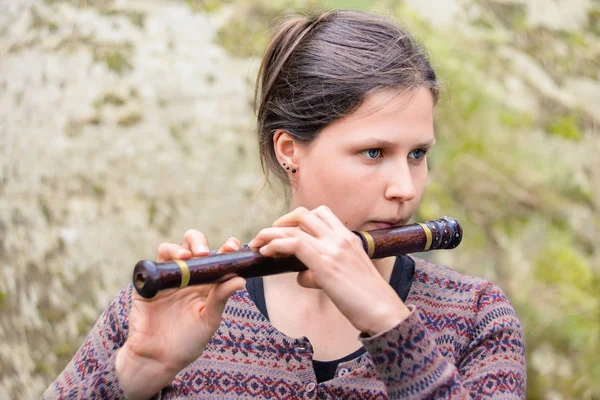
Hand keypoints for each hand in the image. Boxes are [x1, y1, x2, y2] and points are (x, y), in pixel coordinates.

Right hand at [116, 231, 245, 398]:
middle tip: (204, 253)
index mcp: (207, 282)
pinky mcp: (148, 283)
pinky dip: (161, 259)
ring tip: (186, 256)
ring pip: (172, 250)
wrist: (157, 358)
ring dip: (180, 248)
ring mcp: (168, 277)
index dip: (225, 248)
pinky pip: (153, 263)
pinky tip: (170, 265)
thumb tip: (241, 279)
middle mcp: (188, 275)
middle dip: (199, 241)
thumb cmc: (188, 342)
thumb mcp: (209, 320)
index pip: (218, 258)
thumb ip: (221, 298)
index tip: (232, 247)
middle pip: (193, 245)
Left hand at [249, 206, 409, 335]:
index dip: (298, 220)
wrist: (384, 312)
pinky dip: (275, 244)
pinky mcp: (324, 263)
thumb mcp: (346, 277)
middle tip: (267, 236)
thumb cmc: (367, 301)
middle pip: (305, 214)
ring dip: (270, 232)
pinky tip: (266, 253)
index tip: (284, 232)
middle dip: (281, 221)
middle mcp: (341, 237)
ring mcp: (333, 248)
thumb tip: (301, 275)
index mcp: (349, 238)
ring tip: (257, 243)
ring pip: (295, 226)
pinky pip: (293, 243)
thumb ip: (322, 270)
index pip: (321, 214)